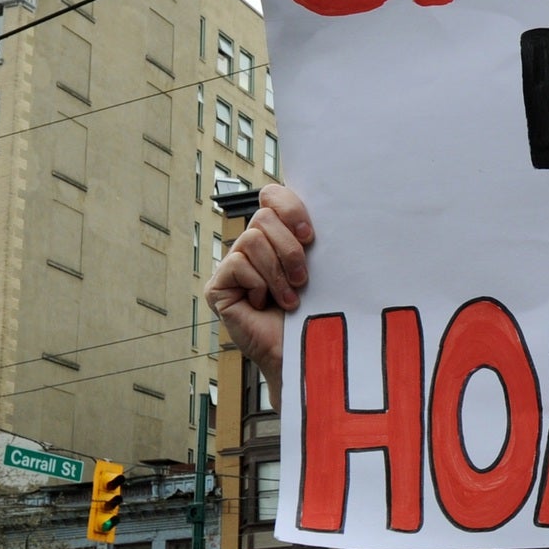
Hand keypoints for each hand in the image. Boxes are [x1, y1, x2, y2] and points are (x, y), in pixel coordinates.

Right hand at [205, 184, 314, 390]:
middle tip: (303, 279)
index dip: (290, 208)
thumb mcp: (320, 267)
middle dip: (289, 249)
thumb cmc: (316, 311)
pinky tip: (263, 305)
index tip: (310, 236)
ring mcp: (233, 265)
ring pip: (252, 239)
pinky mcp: (218, 286)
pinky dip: (258, 285)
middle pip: (264, 217)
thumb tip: (330, 208)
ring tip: (289, 298)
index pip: (273, 196)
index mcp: (278, 235)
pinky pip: (238, 264)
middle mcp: (253, 246)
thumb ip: (311, 238)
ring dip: (277, 272)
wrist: (304, 352)